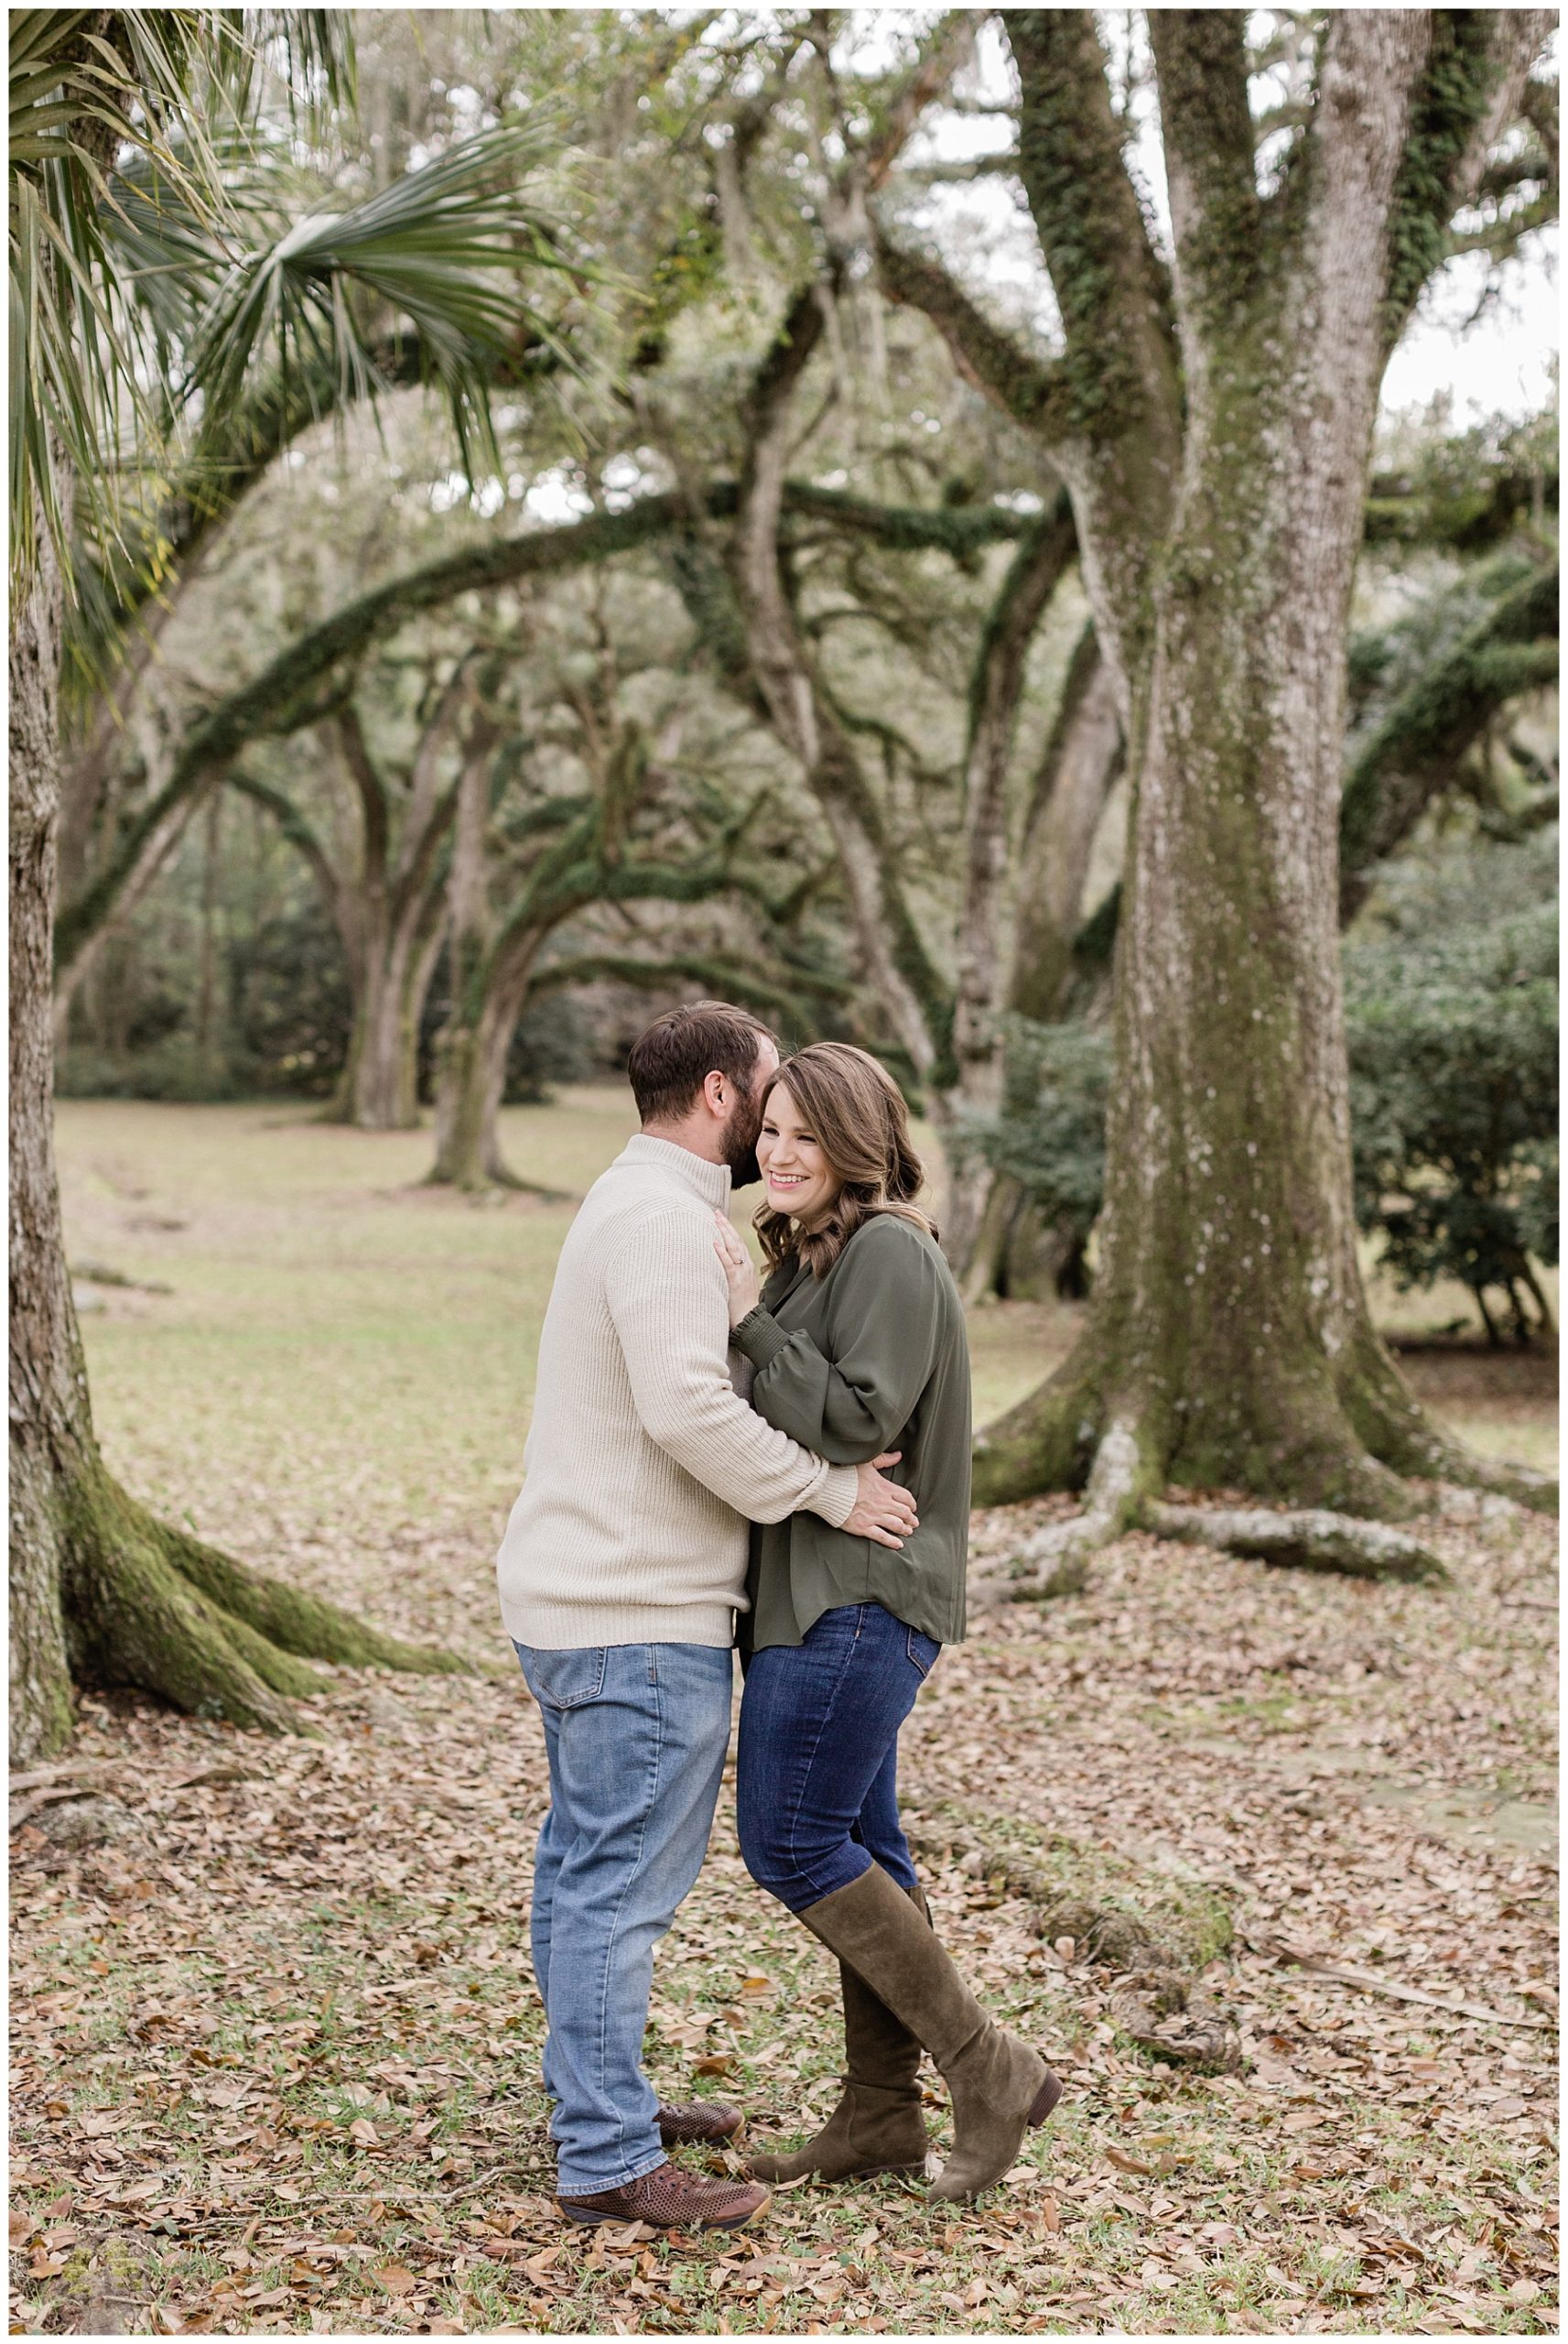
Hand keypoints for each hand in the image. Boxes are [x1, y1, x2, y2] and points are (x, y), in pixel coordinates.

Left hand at [712, 1210, 760, 1329]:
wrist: (751, 1320)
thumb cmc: (742, 1306)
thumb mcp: (739, 1285)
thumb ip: (732, 1274)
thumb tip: (720, 1266)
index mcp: (746, 1266)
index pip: (738, 1243)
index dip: (730, 1229)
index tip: (721, 1218)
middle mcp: (745, 1266)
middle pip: (735, 1240)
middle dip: (726, 1225)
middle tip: (716, 1212)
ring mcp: (741, 1273)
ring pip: (733, 1247)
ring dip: (724, 1232)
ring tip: (715, 1219)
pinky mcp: (735, 1282)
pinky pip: (727, 1264)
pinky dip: (721, 1252)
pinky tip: (715, 1242)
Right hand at [843, 1452, 919, 1549]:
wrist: (828, 1488)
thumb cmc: (845, 1474)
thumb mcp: (866, 1462)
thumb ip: (884, 1459)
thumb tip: (898, 1455)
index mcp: (884, 1487)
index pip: (905, 1497)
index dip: (911, 1504)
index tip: (912, 1507)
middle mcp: (882, 1503)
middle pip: (904, 1513)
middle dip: (911, 1518)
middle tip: (913, 1522)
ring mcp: (873, 1516)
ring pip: (896, 1525)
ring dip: (905, 1529)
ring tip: (908, 1531)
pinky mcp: (863, 1527)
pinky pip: (882, 1536)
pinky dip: (892, 1542)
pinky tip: (898, 1544)